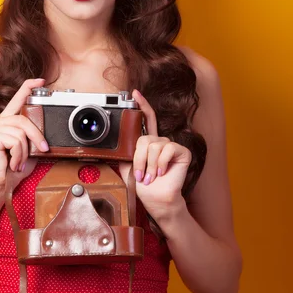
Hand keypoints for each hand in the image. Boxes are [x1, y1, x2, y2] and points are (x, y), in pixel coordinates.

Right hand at [0, 78, 49, 188]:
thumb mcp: (28, 148)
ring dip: (25, 151)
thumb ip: (33, 136)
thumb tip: (47, 131)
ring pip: (21, 133)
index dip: (28, 87)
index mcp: (5, 121)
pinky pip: (15, 141)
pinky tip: (12, 162)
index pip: (17, 98)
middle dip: (37, 136)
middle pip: (24, 120)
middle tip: (42, 149)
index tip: (41, 81)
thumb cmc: (12, 168)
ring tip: (19, 161)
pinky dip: (18, 154)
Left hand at [118, 89, 191, 221]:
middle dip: (139, 159)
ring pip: (154, 145)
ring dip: (149, 165)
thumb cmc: (144, 185)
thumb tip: (110, 145)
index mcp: (148, 142)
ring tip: (151, 176)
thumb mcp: (128, 167)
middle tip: (141, 175)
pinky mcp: (182, 152)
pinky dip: (161, 163)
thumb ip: (123, 153)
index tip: (135, 93)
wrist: (156, 199)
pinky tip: (162, 172)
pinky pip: (167, 149)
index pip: (146, 119)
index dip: (142, 104)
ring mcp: (172, 146)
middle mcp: (160, 141)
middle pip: (144, 138)